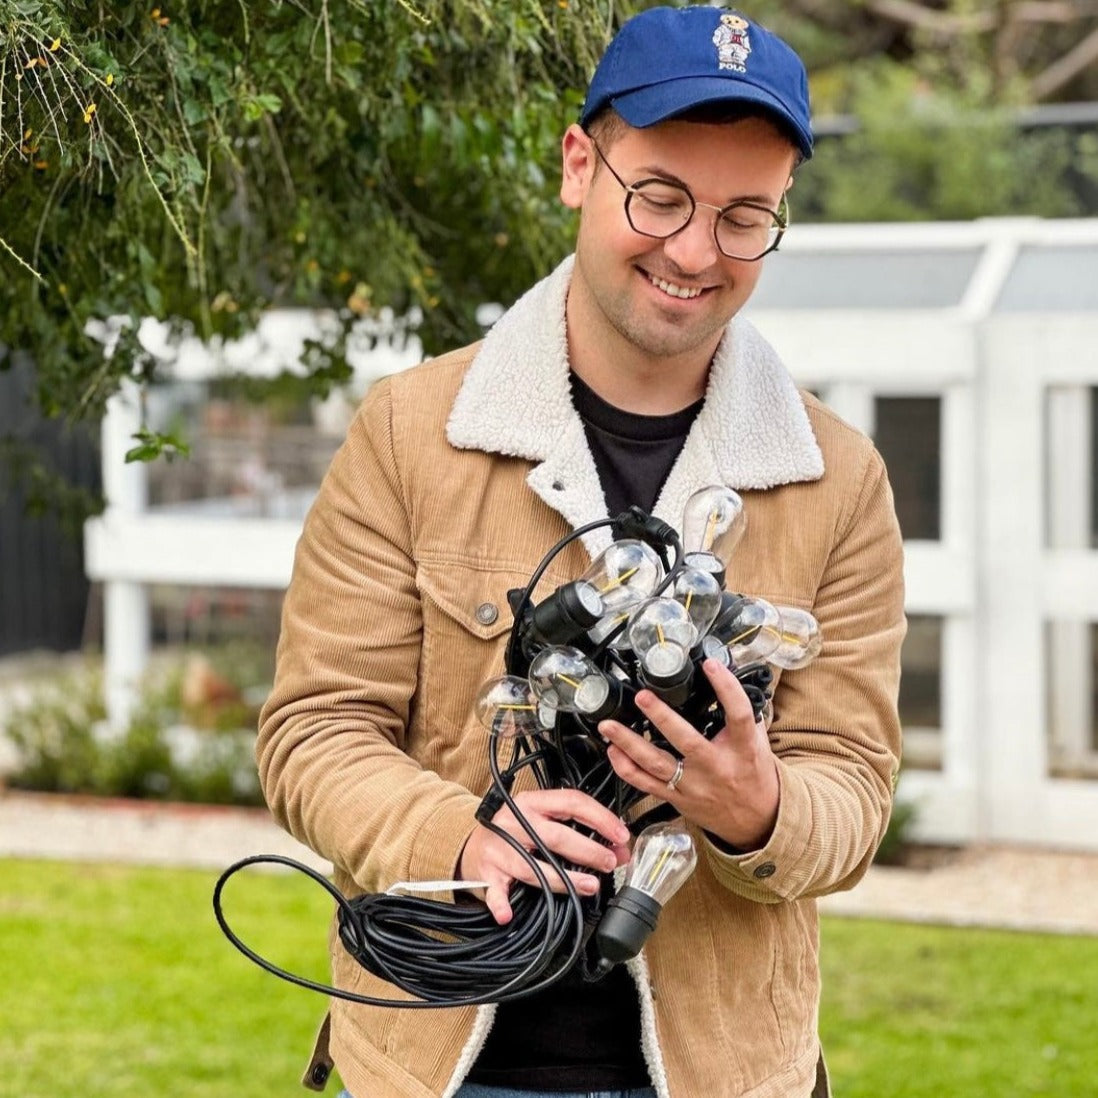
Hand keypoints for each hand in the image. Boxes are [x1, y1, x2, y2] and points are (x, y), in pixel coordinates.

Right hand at [458, 788, 631, 923]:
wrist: (472, 843)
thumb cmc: (516, 830)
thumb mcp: (543, 819)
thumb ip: (578, 829)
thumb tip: (619, 847)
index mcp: (532, 801)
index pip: (572, 802)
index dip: (600, 818)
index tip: (620, 835)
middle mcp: (515, 821)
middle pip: (556, 835)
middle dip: (589, 850)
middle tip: (610, 862)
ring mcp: (500, 847)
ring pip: (534, 866)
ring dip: (565, 878)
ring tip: (589, 885)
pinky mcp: (487, 872)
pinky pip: (494, 890)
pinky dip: (500, 902)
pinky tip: (508, 914)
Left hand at [599, 658, 779, 850]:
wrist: (756, 822)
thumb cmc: (755, 777)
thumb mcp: (759, 744)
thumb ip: (745, 715)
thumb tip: (730, 679)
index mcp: (743, 749)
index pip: (739, 715)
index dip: (726, 689)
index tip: (711, 666)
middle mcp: (716, 768)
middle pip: (686, 741)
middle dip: (661, 717)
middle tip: (642, 697)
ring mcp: (694, 786)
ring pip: (656, 765)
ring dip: (628, 743)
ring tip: (608, 725)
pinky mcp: (677, 799)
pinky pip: (645, 784)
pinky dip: (625, 768)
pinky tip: (613, 751)